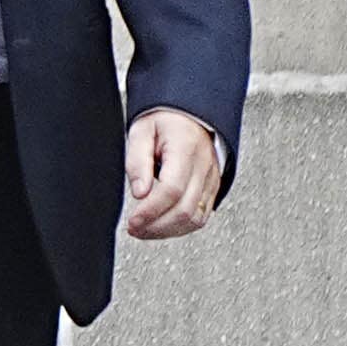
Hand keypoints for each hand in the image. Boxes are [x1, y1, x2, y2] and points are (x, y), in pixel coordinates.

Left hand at [123, 107, 225, 239]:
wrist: (192, 114)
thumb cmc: (165, 120)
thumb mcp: (141, 131)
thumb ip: (138, 161)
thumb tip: (139, 193)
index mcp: (186, 149)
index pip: (172, 189)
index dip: (151, 210)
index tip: (133, 221)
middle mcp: (204, 167)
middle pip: (186, 209)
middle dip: (157, 226)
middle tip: (134, 229)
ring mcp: (212, 179)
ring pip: (196, 218)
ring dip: (168, 231)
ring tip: (144, 231)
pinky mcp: (213, 188)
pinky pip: (202, 215)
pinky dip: (181, 227)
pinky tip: (162, 226)